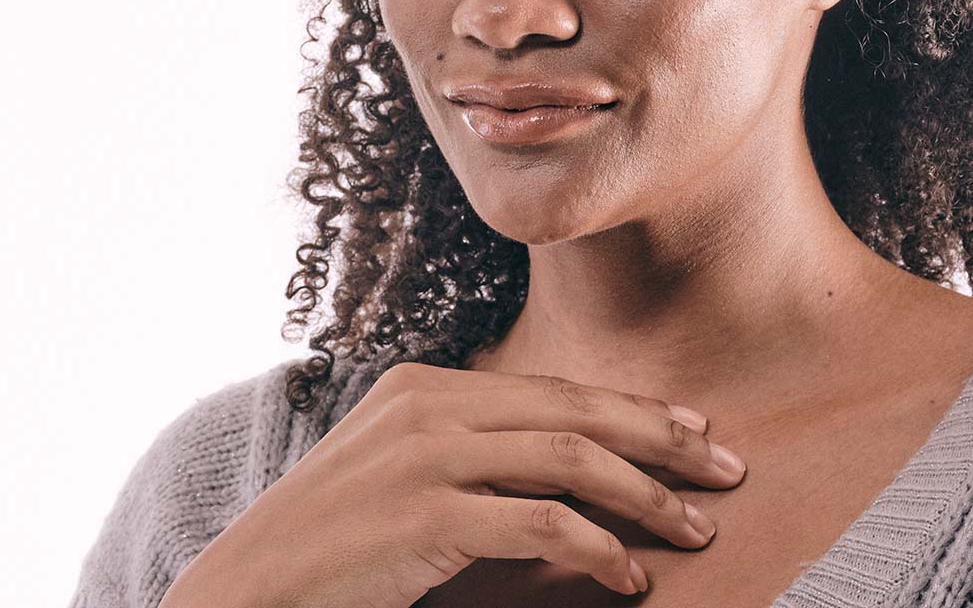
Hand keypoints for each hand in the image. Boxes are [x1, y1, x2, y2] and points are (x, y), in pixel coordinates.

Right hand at [160, 360, 745, 606]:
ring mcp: (426, 455)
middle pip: (574, 412)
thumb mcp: (402, 473)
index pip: (553, 390)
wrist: (247, 591)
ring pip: (569, 459)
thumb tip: (567, 472)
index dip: (631, 409)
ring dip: (645, 496)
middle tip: (725, 468)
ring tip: (695, 531)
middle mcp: (430, 405)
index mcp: (427, 386)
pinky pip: (539, 524)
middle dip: (661, 439)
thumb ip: (474, 456)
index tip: (692, 429)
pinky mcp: (425, 514)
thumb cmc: (332, 543)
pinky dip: (597, 550)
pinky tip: (629, 579)